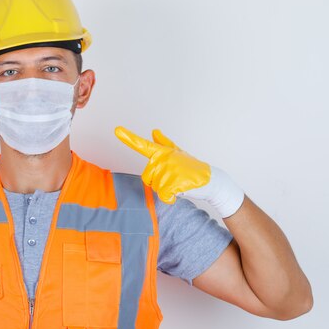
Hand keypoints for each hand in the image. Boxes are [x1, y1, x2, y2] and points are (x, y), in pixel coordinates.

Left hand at [114, 126, 243, 216]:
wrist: (212, 180)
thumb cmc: (191, 167)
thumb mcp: (177, 154)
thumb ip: (163, 143)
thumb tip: (154, 131)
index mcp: (162, 153)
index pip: (142, 145)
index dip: (128, 138)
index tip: (117, 130)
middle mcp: (164, 159)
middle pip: (147, 178)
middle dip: (159, 182)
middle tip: (174, 178)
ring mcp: (169, 170)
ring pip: (156, 188)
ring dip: (166, 190)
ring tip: (179, 183)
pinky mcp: (175, 182)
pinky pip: (164, 196)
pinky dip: (171, 199)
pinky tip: (180, 192)